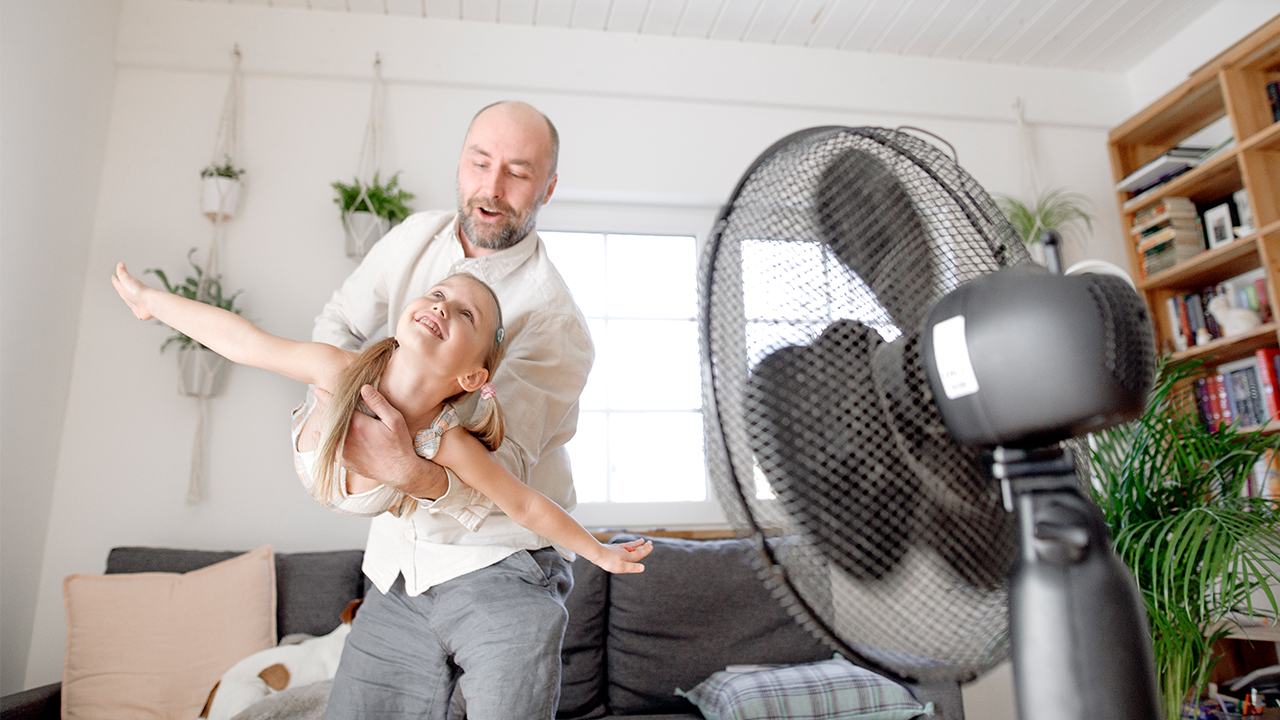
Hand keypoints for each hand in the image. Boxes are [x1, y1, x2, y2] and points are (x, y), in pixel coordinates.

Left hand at [111, 263, 153, 319]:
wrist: (150, 303)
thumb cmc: (139, 293)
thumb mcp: (127, 280)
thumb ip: (123, 273)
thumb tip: (119, 264)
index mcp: (123, 291)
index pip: (117, 283)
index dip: (115, 278)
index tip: (114, 276)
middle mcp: (128, 299)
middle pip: (123, 292)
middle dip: (121, 287)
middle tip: (121, 283)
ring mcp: (135, 305)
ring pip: (130, 301)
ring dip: (129, 298)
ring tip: (129, 296)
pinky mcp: (142, 311)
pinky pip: (138, 310)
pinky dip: (137, 309)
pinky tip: (139, 309)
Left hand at [313, 385, 448, 498]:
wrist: (400, 472)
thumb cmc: (399, 444)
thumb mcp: (394, 420)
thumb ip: (378, 403)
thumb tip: (364, 387)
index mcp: (358, 425)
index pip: (336, 407)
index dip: (325, 398)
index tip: (318, 390)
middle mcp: (346, 438)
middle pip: (329, 419)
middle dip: (324, 408)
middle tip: (320, 398)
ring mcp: (343, 451)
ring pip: (325, 434)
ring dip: (323, 423)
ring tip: (322, 413)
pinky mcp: (343, 462)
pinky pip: (327, 449)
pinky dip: (321, 440)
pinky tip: (318, 434)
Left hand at [591, 538, 652, 573]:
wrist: (597, 553)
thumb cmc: (608, 562)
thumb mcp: (621, 567)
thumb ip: (632, 567)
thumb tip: (643, 568)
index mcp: (628, 556)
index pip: (639, 553)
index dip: (646, 550)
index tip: (651, 546)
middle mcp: (625, 551)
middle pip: (636, 548)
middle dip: (643, 546)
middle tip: (650, 542)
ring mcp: (619, 549)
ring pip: (630, 545)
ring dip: (636, 543)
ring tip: (641, 540)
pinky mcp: (613, 548)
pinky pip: (623, 545)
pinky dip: (627, 544)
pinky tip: (625, 545)